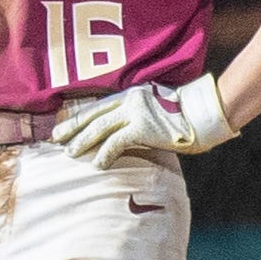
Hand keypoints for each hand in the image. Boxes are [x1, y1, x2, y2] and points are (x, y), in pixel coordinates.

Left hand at [52, 73, 236, 168]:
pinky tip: (97, 164)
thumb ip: (139, 116)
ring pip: (99, 127)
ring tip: (69, 152)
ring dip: (82, 141)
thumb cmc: (185, 115)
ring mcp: (135, 112)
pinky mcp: (142, 127)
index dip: (79, 117)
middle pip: (93, 114)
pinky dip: (104, 154)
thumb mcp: (157, 109)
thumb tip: (126, 131)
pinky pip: (116, 142)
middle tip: (56, 138)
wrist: (204, 113)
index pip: (99, 106)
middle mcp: (130, 100)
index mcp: (132, 95)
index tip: (64, 126)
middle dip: (72, 127)